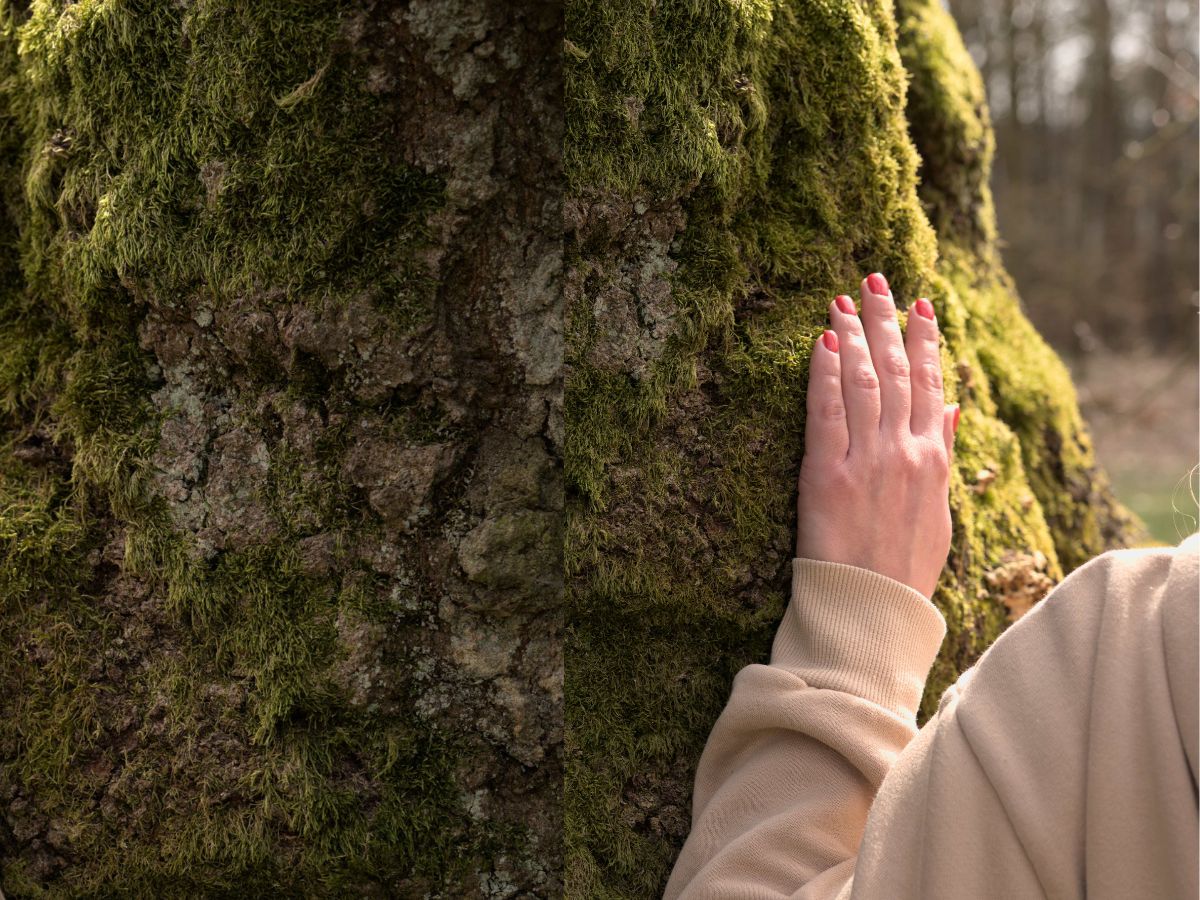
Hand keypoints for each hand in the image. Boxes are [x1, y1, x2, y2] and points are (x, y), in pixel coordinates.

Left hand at [796, 273, 957, 598]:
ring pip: (865, 382)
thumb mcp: (939, 513)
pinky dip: (826, 373)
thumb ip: (943, 456)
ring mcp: (866, 462)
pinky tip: (823, 341)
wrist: (873, 613)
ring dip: (855, 335)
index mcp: (932, 461)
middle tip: (876, 280)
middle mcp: (903, 453)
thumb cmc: (905, 570)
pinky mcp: (826, 475)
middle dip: (887, 322)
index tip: (921, 304)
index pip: (932, 385)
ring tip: (844, 299)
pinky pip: (827, 411)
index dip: (926, 341)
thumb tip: (954, 410)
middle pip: (898, 371)